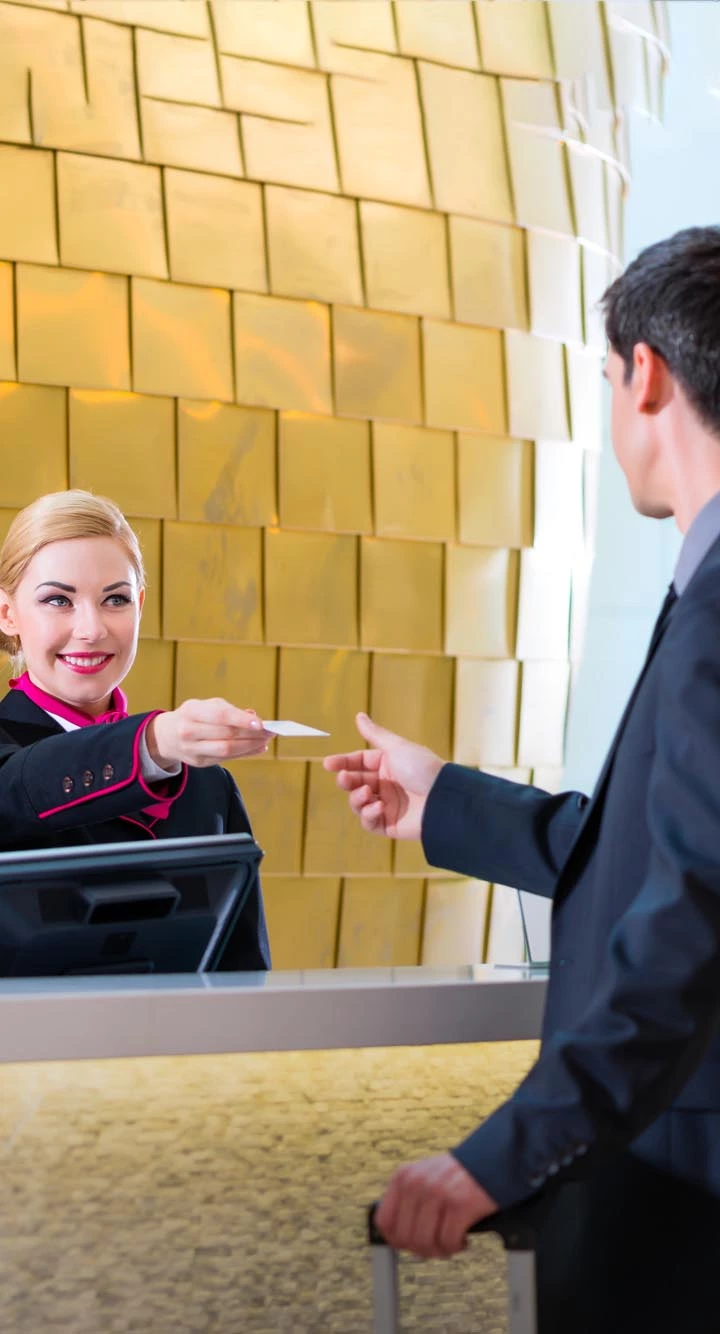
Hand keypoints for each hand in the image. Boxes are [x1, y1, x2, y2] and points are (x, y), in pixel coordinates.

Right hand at [146, 698, 271, 768]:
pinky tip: (257, 747)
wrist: (167, 735)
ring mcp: (193, 749)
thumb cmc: (194, 716)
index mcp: (191, 711)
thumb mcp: (207, 706)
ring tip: (266, 740)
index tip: (261, 723)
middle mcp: (189, 731)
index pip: (220, 716)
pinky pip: (226, 758)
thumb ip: (230, 711)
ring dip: (251, 745)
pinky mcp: (199, 762)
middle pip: (226, 734)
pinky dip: (245, 753)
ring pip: (227, 749)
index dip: (241, 719)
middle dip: (252, 733)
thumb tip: (254, 717)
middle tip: (271, 731)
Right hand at [323, 712, 443, 840]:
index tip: (328, 764)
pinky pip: (369, 822)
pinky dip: (368, 814)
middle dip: (347, 781)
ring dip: (357, 798)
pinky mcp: (390, 825)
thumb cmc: (423, 769)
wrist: (444, 798)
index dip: (344, 763)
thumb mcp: (397, 747)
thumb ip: (374, 734)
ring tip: (365, 792)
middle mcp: (386, 784)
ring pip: (358, 804)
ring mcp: (388, 805)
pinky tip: (378, 807)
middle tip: (344, 778)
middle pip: (355, 783)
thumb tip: (359, 715)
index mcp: (388, 764)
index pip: (360, 762)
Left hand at [375, 1153, 497, 1258]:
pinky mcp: (460, 1204)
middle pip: (405, 1238)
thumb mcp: (423, 1178)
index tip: (410, 1245)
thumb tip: (397, 1240)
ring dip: (439, 1251)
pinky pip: (448, 1242)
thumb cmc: (457, 1176)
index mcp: (403, 1177)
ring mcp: (437, 1192)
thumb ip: (408, 1203)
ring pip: (425, 1243)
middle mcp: (416, 1183)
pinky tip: (463, 1239)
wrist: (493, 1159)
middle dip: (421, 1250)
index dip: (396, 1241)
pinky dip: (456, 1247)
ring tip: (450, 1244)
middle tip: (436, 1247)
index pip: (384, 1221)